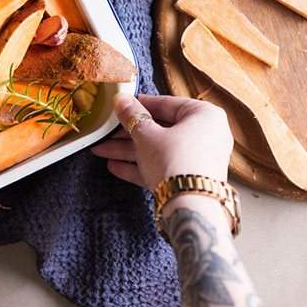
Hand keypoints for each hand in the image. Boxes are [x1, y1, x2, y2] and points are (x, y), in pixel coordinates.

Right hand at [91, 93, 232, 190]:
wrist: (190, 207)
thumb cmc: (174, 160)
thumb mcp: (147, 135)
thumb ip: (132, 116)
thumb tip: (120, 99)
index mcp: (203, 115)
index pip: (166, 104)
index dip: (139, 105)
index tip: (120, 106)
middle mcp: (206, 135)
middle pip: (160, 129)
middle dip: (128, 133)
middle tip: (105, 132)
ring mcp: (198, 159)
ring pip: (158, 150)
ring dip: (128, 150)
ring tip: (100, 150)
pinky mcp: (189, 179)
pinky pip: (162, 167)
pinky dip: (140, 166)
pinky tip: (114, 167)